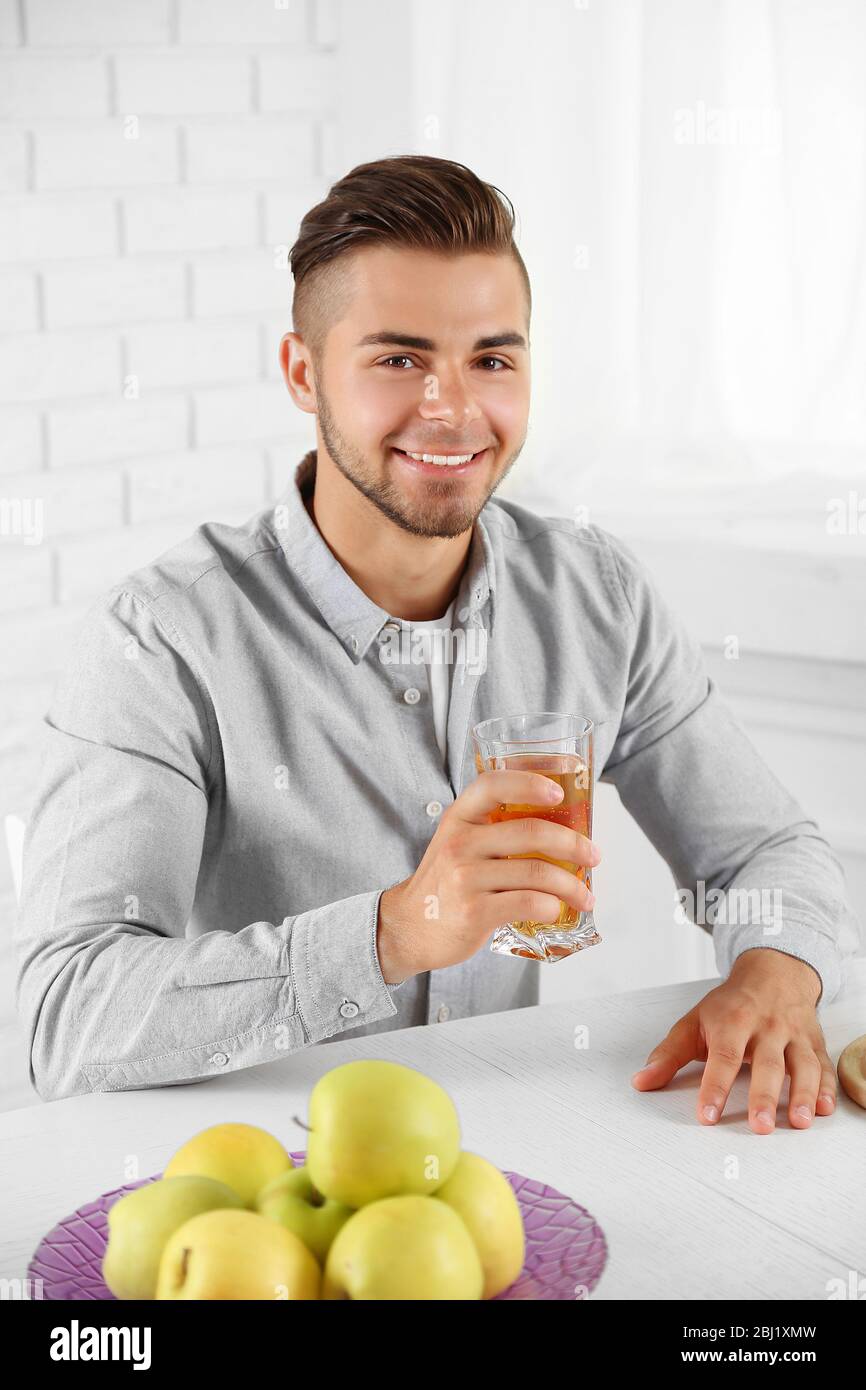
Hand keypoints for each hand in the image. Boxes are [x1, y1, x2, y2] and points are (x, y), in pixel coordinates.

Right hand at [376, 769, 599, 980]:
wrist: (409, 927)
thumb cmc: (445, 883)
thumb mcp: (457, 844)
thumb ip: (492, 830)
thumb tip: (559, 827)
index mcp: (458, 819)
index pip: (492, 785)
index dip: (529, 782)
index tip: (559, 791)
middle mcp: (459, 843)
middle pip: (531, 832)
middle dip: (574, 844)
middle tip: (593, 855)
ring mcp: (465, 878)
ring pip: (537, 873)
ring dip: (572, 885)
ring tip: (585, 895)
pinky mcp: (474, 912)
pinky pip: (528, 903)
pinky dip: (553, 907)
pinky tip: (557, 910)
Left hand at [631, 947, 835, 1132]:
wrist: (773, 972)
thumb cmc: (730, 1005)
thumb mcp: (694, 1022)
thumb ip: (668, 1055)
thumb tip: (641, 1082)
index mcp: (733, 1021)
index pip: (723, 1057)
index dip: (715, 1087)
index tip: (707, 1116)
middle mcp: (766, 1028)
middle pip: (767, 1064)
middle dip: (765, 1097)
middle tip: (760, 1128)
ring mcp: (793, 1035)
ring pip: (802, 1065)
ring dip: (803, 1095)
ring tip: (799, 1124)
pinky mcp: (814, 1042)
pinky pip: (824, 1065)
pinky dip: (828, 1088)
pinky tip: (824, 1109)